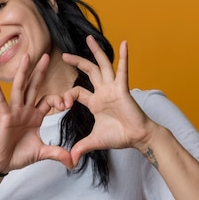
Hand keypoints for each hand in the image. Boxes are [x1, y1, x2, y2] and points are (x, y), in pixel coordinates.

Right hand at [0, 53, 72, 171]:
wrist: (2, 163)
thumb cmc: (19, 155)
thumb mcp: (42, 153)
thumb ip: (57, 153)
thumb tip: (72, 161)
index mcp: (35, 116)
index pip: (49, 100)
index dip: (58, 100)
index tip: (67, 104)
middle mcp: (25, 110)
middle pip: (34, 87)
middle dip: (40, 72)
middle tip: (47, 55)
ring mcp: (14, 112)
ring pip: (20, 88)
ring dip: (23, 73)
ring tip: (26, 57)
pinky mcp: (4, 117)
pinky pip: (0, 101)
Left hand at [62, 36, 154, 165]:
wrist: (137, 138)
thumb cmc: (119, 137)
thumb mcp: (94, 141)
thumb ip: (80, 147)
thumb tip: (69, 161)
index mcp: (95, 102)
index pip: (76, 92)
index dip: (66, 96)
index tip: (61, 105)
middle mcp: (103, 92)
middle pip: (88, 72)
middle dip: (76, 62)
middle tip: (64, 54)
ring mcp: (113, 88)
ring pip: (102, 66)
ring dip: (95, 52)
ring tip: (88, 38)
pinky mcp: (123, 88)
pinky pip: (123, 70)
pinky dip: (124, 56)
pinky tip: (124, 43)